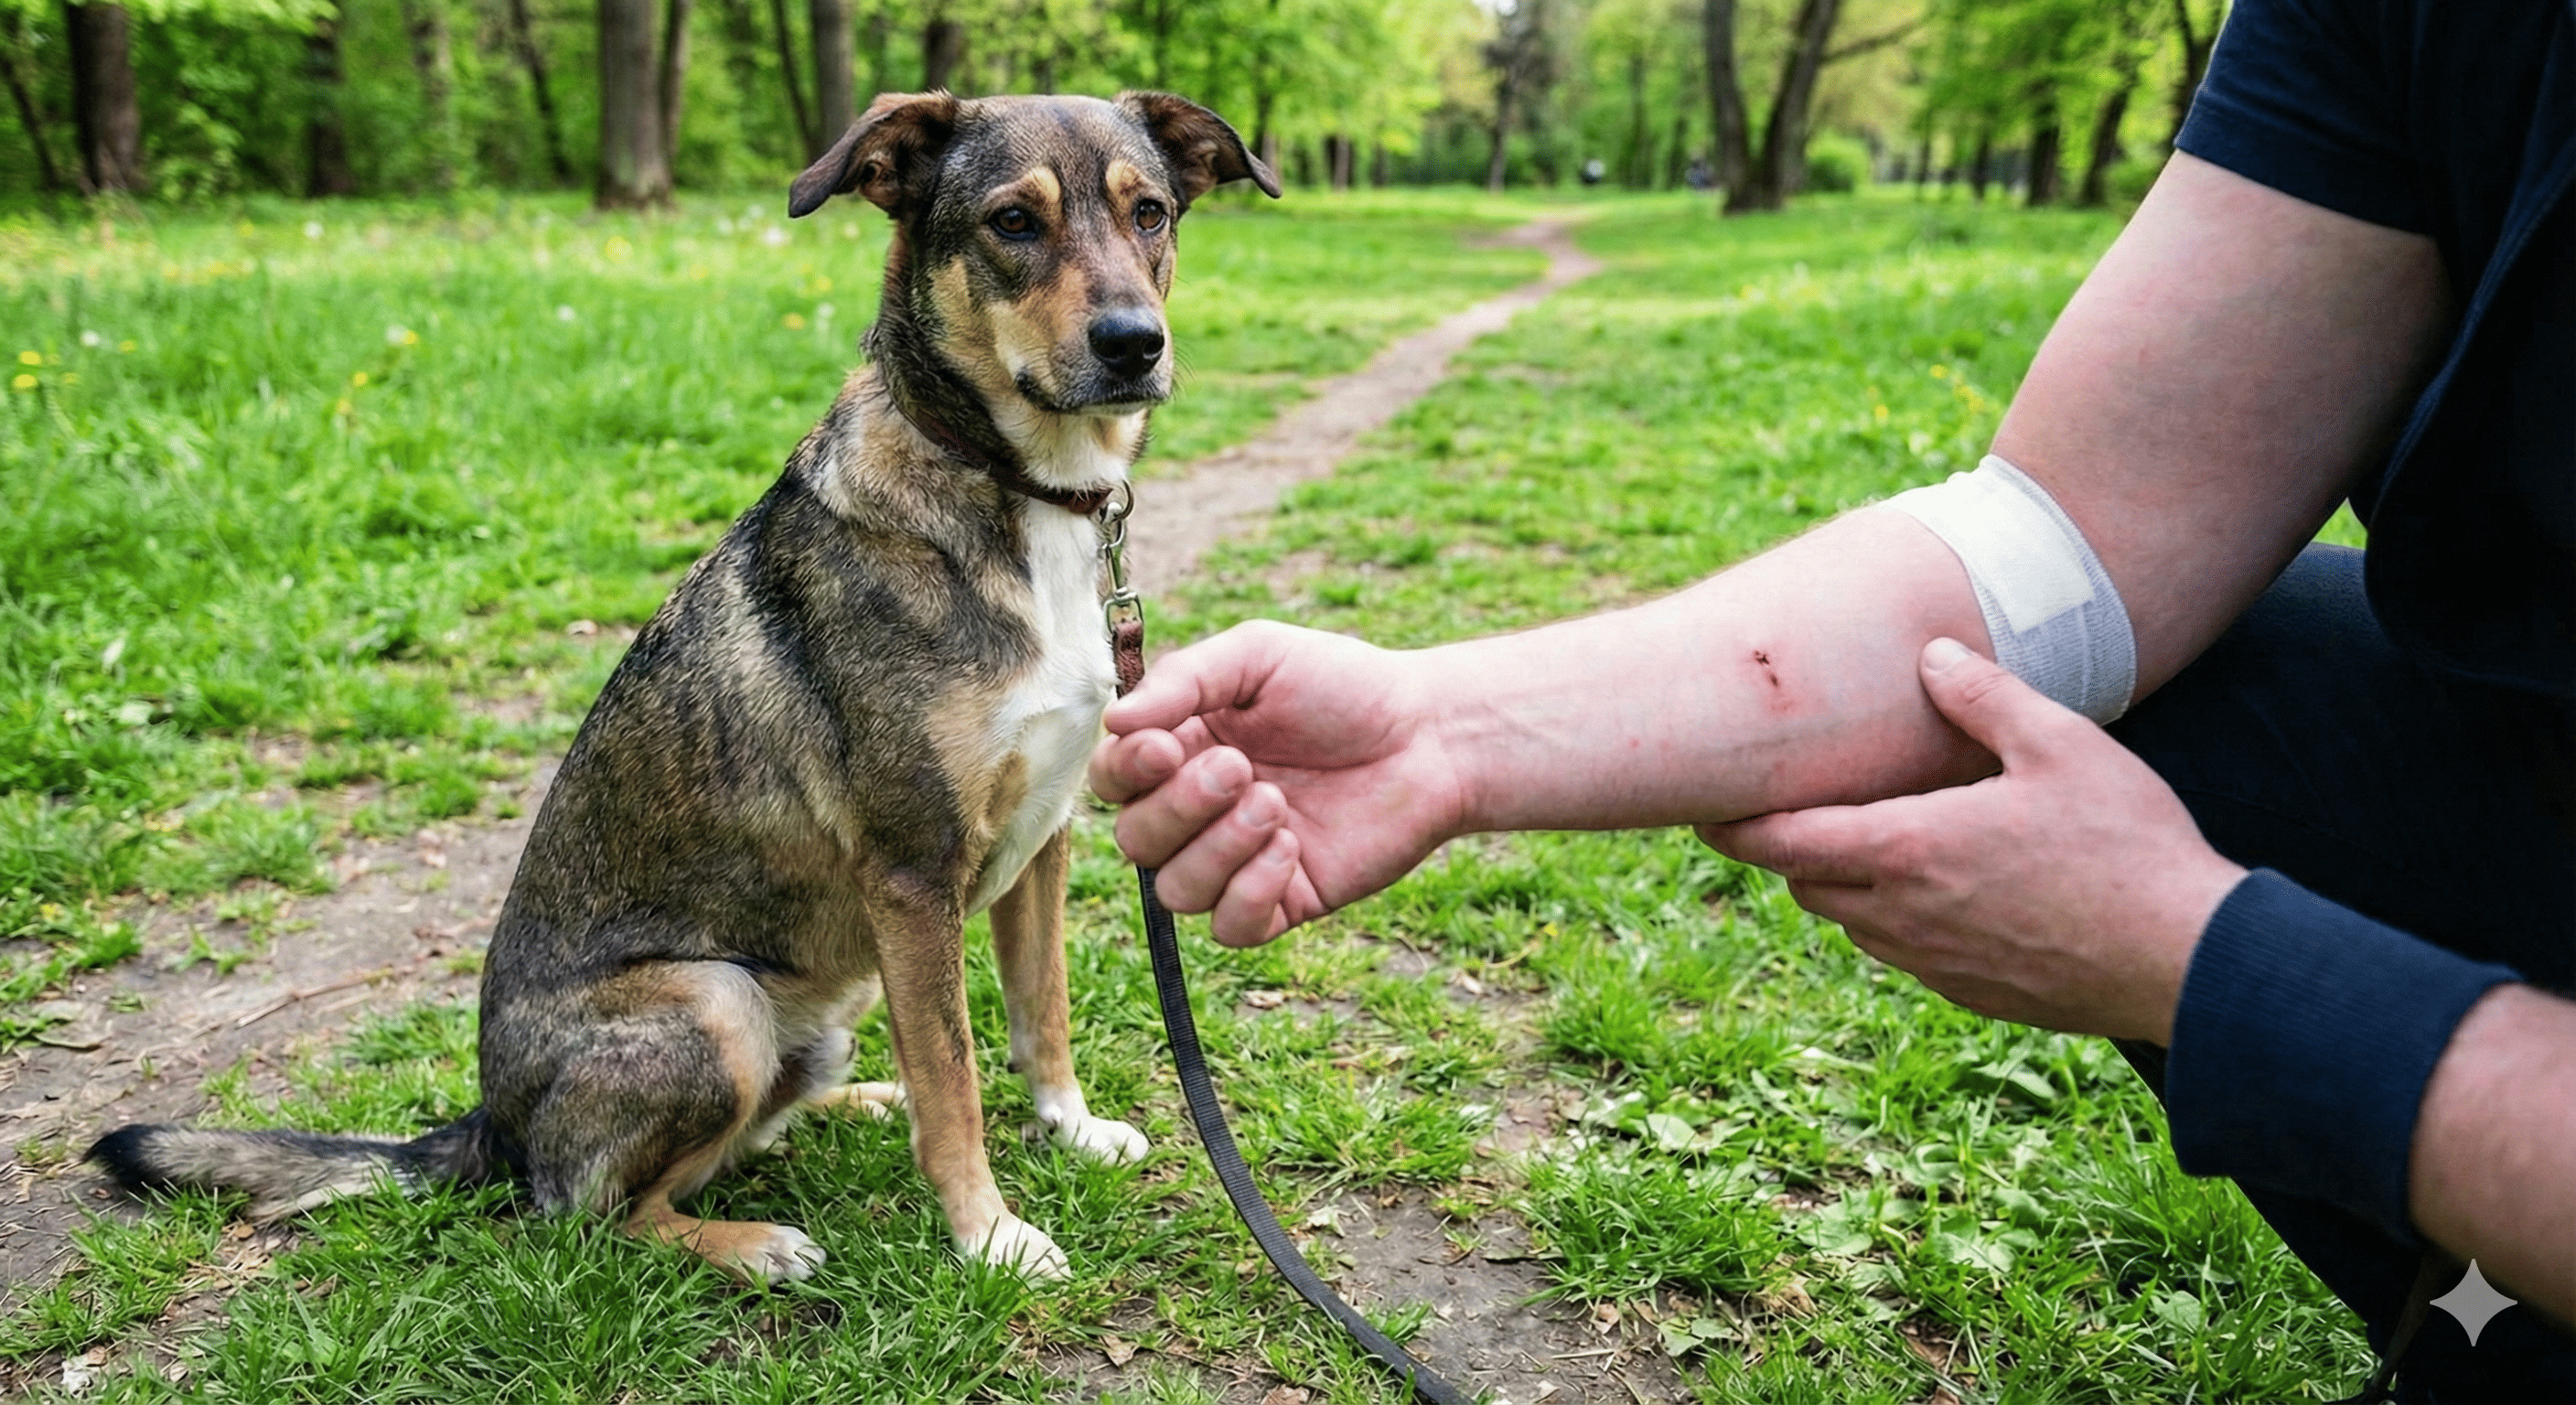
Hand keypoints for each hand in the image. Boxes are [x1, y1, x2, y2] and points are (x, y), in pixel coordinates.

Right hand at [1089, 621, 1469, 945]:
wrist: (1429, 735)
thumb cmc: (1344, 685)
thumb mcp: (1258, 655)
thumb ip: (1183, 680)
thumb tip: (1114, 721)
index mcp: (1180, 750)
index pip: (1112, 780)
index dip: (1125, 772)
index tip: (1164, 746)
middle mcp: (1199, 811)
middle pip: (1135, 841)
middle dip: (1179, 808)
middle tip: (1241, 767)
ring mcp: (1237, 862)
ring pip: (1175, 890)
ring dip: (1219, 848)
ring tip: (1278, 804)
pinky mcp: (1282, 902)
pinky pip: (1229, 927)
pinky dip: (1250, 891)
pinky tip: (1292, 848)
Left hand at [1699, 637, 2245, 1043]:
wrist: (2189, 962)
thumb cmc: (2125, 846)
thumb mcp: (2060, 746)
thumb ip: (1984, 698)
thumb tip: (1930, 655)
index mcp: (1907, 851)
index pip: (1782, 843)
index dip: (1733, 827)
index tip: (1702, 809)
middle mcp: (1903, 917)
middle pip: (1807, 885)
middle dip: (1793, 848)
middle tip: (1797, 809)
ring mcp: (1935, 965)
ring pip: (1853, 925)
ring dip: (1847, 886)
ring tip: (1872, 841)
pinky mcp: (1973, 996)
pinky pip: (1905, 956)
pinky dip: (1898, 922)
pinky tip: (1943, 890)